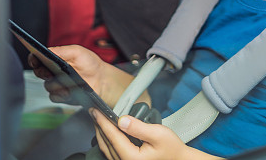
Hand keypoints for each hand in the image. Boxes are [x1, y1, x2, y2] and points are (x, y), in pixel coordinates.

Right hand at [28, 44, 110, 104]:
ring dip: (56, 84)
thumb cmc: (90, 64)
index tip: (35, 60)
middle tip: (50, 73)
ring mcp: (57, 84)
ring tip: (68, 82)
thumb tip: (47, 51)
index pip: (38, 58)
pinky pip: (54, 96)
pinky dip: (61, 94)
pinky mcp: (61, 95)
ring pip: (47, 85)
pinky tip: (69, 92)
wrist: (101, 80)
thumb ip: (61, 50)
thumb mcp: (77, 52)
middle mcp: (53, 71)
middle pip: (39, 72)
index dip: (33, 59)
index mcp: (55, 58)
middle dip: (43, 72)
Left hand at [89, 110, 221, 159]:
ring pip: (107, 148)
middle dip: (99, 126)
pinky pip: (112, 152)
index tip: (95, 111)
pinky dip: (108, 140)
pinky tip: (108, 132)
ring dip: (102, 133)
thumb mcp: (158, 134)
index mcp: (131, 157)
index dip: (102, 121)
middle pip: (106, 143)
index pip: (112, 136)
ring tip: (99, 120)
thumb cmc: (171, 148)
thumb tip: (121, 120)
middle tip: (94, 112)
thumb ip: (138, 127)